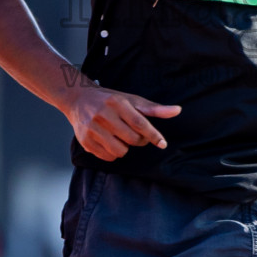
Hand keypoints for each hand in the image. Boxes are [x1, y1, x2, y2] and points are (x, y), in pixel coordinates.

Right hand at [64, 84, 181, 160]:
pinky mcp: (85, 141)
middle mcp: (103, 115)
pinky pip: (108, 157)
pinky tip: (110, 141)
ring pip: (120, 151)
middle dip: (138, 140)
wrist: (78, 99)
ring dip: (125, 147)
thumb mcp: (131, 100)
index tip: (162, 144)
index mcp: (117, 103)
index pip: (139, 123)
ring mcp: (92, 129)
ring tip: (120, 137)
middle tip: (136, 134)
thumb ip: (154, 109)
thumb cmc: (110, 100)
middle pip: (131, 139)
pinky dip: (113, 153)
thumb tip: (177, 110)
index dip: (153, 135)